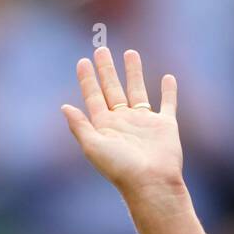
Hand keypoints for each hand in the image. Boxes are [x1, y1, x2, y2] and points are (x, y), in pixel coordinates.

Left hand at [60, 47, 183, 196]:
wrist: (150, 183)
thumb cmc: (120, 168)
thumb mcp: (93, 146)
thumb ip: (80, 126)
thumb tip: (64, 107)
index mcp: (105, 127)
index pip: (93, 97)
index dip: (88, 79)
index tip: (83, 61)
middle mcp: (123, 122)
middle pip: (113, 89)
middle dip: (107, 70)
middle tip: (101, 50)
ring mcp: (144, 123)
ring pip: (138, 91)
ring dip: (134, 73)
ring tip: (130, 53)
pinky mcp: (165, 125)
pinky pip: (167, 103)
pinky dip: (169, 91)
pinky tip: (168, 78)